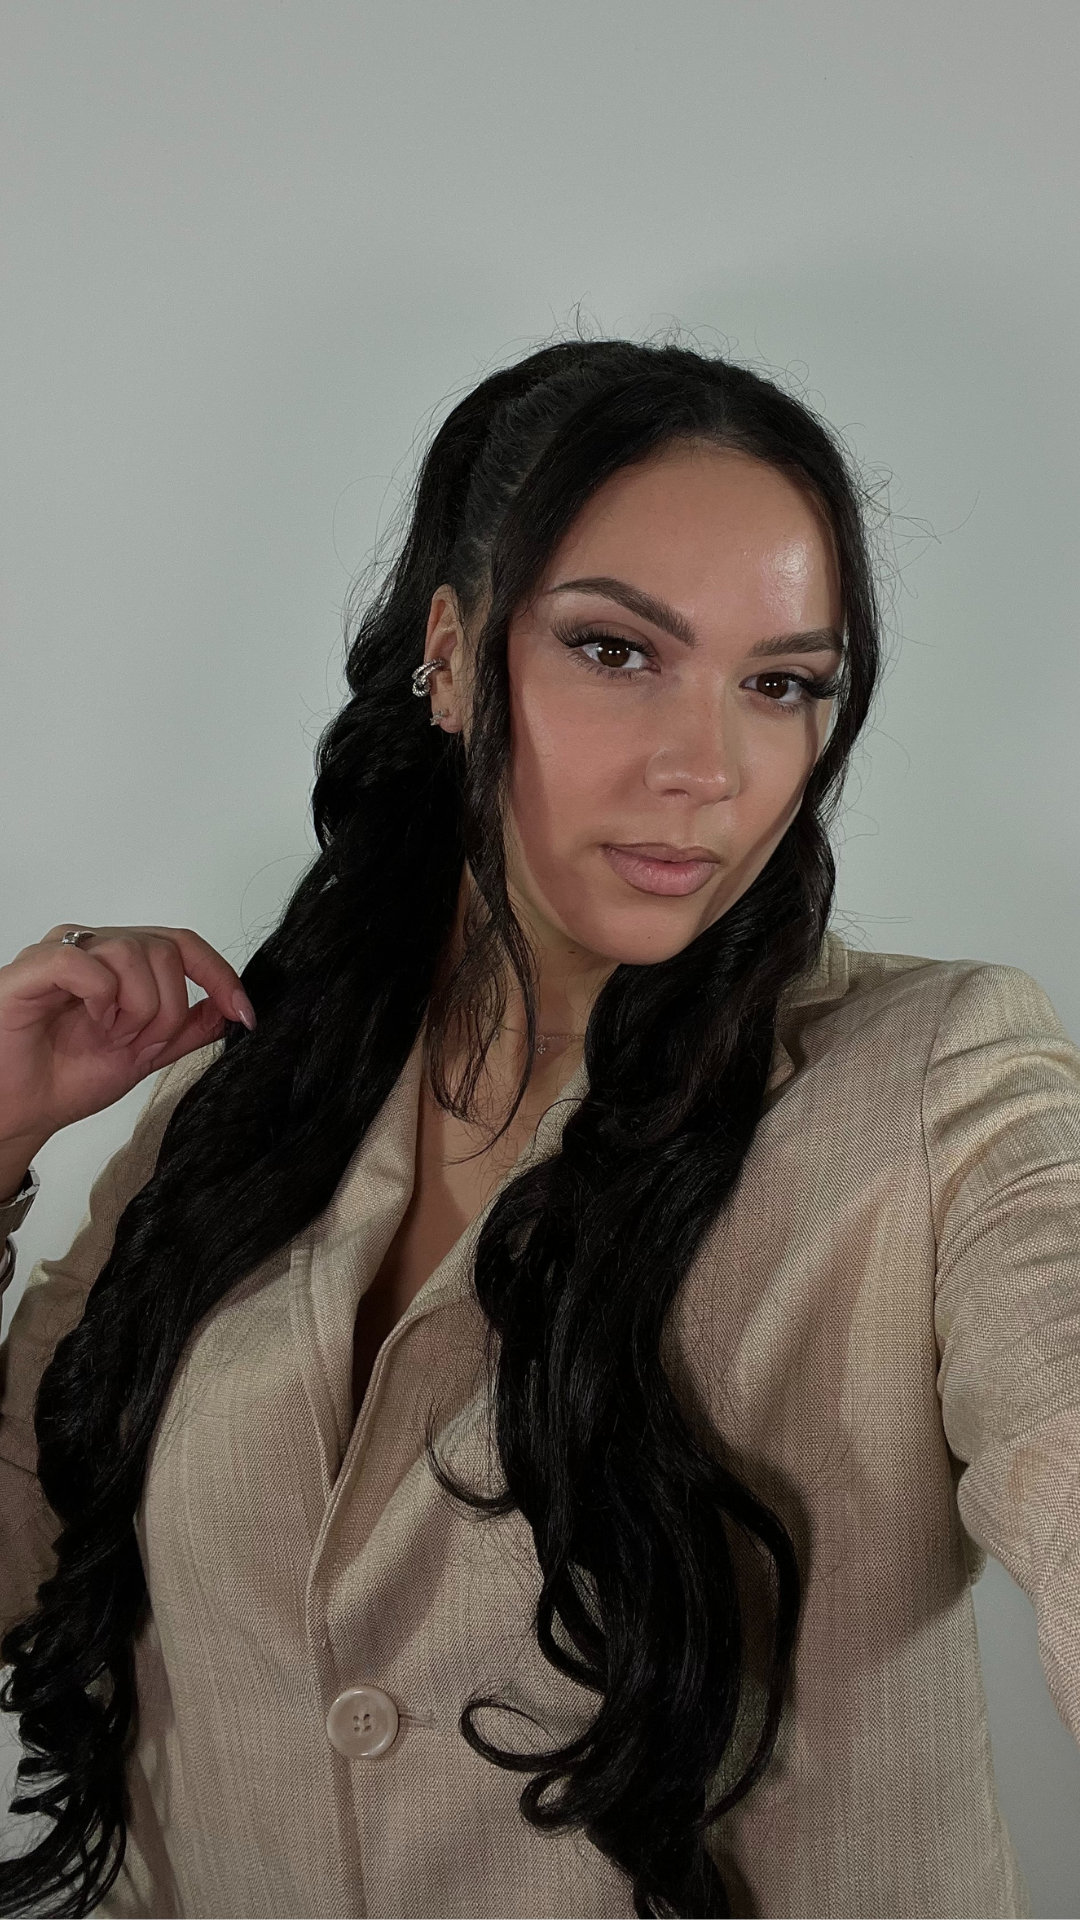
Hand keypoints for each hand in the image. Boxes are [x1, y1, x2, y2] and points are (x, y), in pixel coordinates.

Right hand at [0, 925, 254, 1177]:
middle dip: (169, 1008)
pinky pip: (84, 962)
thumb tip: (229, 1008)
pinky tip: (90, 1022)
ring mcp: (61, 953)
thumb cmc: (63, 1080)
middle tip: (141, 1043)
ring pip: (131, 951)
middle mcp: (93, 947)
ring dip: (136, 1007)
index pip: (183, 944)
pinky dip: (101, 997)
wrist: (18, 1113)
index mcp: (121, 962)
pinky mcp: (31, 968)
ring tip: (110, 1036)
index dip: (220, 975)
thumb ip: (186, 1031)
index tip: (244, 1015)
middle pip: (165, 948)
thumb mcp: (143, 1057)